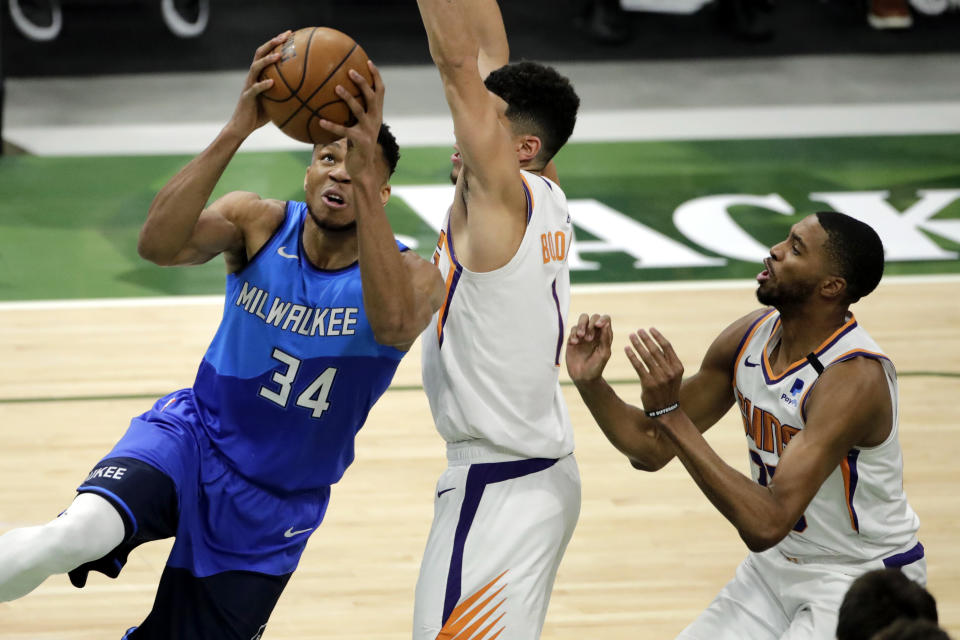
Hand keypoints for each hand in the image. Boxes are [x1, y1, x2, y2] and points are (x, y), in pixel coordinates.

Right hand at [225, 31, 290, 138]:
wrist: (242, 126)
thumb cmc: (260, 114)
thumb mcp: (276, 102)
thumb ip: (286, 94)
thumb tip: (308, 94)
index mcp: (259, 75)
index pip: (267, 53)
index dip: (276, 42)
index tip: (290, 34)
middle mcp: (253, 76)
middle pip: (260, 54)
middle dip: (272, 43)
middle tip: (285, 36)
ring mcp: (249, 85)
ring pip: (256, 68)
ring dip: (267, 60)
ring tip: (278, 55)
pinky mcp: (246, 97)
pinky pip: (255, 89)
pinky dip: (263, 85)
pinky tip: (272, 83)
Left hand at [318, 60, 384, 179]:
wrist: (363, 169)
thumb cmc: (356, 146)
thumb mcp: (357, 127)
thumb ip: (351, 114)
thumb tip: (333, 97)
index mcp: (376, 114)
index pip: (380, 91)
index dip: (376, 76)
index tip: (368, 61)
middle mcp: (375, 120)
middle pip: (372, 96)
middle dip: (363, 82)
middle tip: (350, 71)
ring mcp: (369, 130)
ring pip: (359, 110)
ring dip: (348, 97)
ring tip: (336, 88)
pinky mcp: (360, 141)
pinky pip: (344, 130)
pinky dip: (332, 125)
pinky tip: (320, 121)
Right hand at [566, 313, 612, 383]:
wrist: (583, 377)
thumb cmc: (597, 366)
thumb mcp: (604, 353)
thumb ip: (605, 338)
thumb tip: (606, 323)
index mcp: (605, 335)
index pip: (605, 319)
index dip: (602, 319)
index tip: (598, 326)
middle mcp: (595, 332)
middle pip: (593, 317)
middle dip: (590, 324)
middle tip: (589, 339)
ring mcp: (583, 334)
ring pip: (582, 319)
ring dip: (581, 325)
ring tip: (581, 337)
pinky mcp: (573, 338)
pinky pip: (573, 329)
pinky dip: (574, 334)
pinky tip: (575, 343)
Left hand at [624, 328, 683, 416]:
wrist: (665, 411)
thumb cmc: (668, 390)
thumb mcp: (674, 376)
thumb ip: (668, 362)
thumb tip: (659, 344)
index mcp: (677, 367)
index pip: (667, 346)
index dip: (657, 336)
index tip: (650, 329)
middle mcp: (670, 371)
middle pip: (655, 349)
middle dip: (645, 338)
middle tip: (637, 331)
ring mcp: (659, 378)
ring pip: (646, 356)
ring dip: (637, 344)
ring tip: (631, 337)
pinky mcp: (648, 384)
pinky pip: (638, 366)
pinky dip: (632, 356)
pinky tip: (627, 349)